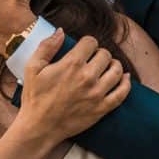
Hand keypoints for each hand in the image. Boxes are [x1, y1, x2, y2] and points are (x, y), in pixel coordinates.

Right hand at [18, 30, 130, 144]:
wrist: (39, 127)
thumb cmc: (34, 97)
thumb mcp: (32, 68)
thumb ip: (47, 46)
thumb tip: (60, 31)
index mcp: (71, 64)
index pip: (91, 42)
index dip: (87, 43)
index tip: (83, 49)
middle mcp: (87, 77)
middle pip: (105, 54)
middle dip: (99, 54)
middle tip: (92, 60)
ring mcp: (97, 94)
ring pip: (117, 70)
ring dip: (114, 65)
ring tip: (107, 67)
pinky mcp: (102, 108)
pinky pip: (122, 93)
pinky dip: (126, 83)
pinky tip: (124, 78)